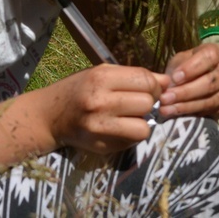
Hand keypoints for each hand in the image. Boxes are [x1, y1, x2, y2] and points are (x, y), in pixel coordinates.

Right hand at [43, 64, 169, 154]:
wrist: (50, 116)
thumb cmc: (80, 89)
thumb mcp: (102, 73)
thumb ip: (134, 76)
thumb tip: (168, 82)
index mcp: (101, 77)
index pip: (145, 80)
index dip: (155, 85)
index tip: (150, 88)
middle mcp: (100, 102)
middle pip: (147, 103)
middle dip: (148, 103)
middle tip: (138, 103)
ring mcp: (99, 127)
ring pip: (144, 127)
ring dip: (142, 122)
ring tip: (131, 117)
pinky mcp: (100, 146)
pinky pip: (132, 142)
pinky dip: (131, 135)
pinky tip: (119, 127)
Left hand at [158, 43, 218, 119]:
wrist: (200, 82)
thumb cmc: (188, 67)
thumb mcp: (181, 61)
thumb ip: (177, 68)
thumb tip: (171, 83)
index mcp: (216, 52)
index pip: (209, 57)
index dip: (192, 68)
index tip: (175, 78)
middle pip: (211, 82)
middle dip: (186, 92)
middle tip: (166, 98)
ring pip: (211, 100)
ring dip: (187, 106)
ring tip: (167, 109)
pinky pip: (212, 111)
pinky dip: (193, 113)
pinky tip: (178, 114)